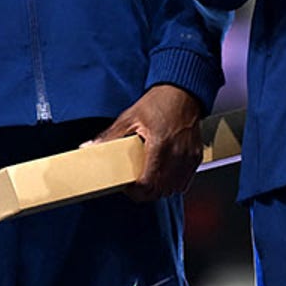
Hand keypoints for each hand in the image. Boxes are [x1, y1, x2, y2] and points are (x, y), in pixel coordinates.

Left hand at [91, 84, 204, 201]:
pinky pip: (184, 182)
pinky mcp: (195, 157)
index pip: (148, 183)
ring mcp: (188, 157)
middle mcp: (177, 154)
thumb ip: (110, 136)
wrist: (183, 93)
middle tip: (134, 185)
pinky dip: (173, 184)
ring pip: (173, 190)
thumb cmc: (159, 102)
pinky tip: (164, 176)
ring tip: (149, 180)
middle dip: (145, 193)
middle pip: (160, 191)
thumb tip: (89, 147)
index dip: (135, 191)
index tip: (127, 186)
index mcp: (160, 145)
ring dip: (159, 190)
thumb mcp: (130, 117)